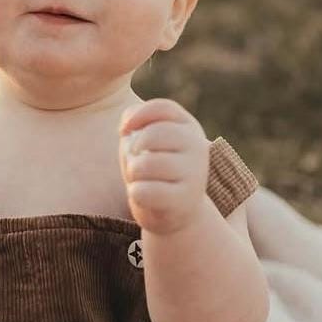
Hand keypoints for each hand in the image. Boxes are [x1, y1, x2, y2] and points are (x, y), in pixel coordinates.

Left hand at [118, 99, 209, 236]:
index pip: (162, 108)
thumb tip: (127, 130)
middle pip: (154, 134)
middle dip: (134, 148)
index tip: (123, 130)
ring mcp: (194, 174)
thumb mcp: (145, 139)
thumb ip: (137, 121)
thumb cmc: (155, 169)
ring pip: (145, 164)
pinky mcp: (184, 200)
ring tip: (140, 179)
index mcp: (189, 127)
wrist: (176, 213)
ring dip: (133, 173)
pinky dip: (135, 193)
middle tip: (135, 161)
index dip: (137, 116)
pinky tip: (143, 195)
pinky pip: (143, 191)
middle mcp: (198, 147)